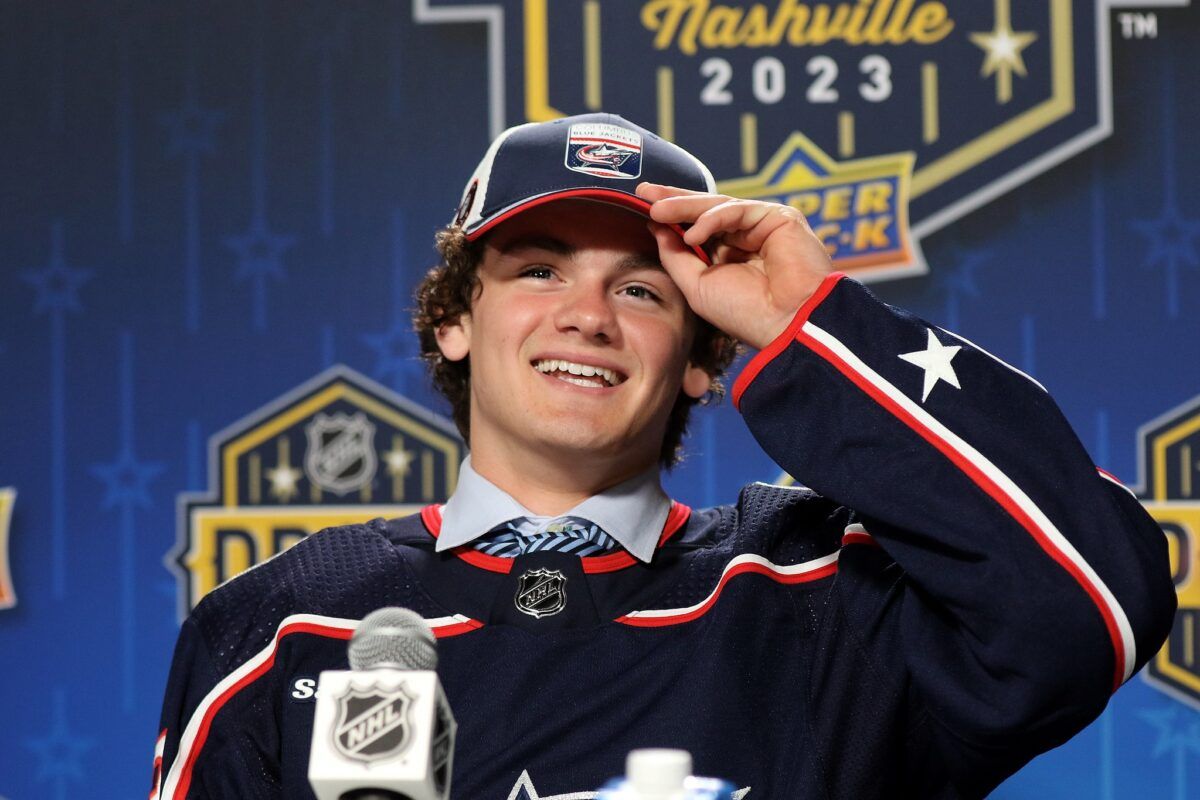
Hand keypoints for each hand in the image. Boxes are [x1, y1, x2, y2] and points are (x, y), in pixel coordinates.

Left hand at [637, 182, 833, 349]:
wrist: (786, 324)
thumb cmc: (746, 313)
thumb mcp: (697, 285)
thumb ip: (676, 256)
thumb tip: (656, 226)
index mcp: (729, 256)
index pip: (697, 228)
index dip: (671, 217)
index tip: (643, 205)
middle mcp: (747, 239)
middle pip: (705, 211)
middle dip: (674, 200)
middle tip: (644, 192)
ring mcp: (764, 226)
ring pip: (719, 207)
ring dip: (685, 206)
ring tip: (657, 211)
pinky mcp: (780, 218)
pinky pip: (739, 209)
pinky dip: (713, 218)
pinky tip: (693, 233)